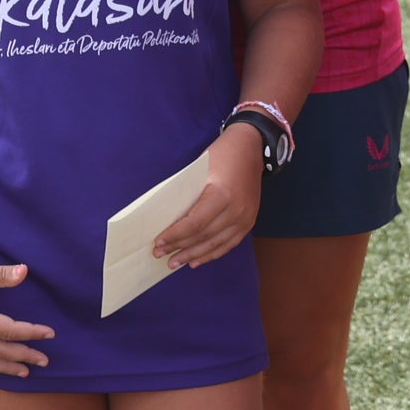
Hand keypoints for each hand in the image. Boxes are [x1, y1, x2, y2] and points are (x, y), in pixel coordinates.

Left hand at [153, 125, 263, 269]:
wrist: (251, 146)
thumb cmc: (221, 154)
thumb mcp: (199, 170)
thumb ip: (187, 195)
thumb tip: (166, 219)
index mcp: (222, 194)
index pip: (195, 223)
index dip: (175, 235)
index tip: (158, 242)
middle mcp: (237, 210)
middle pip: (204, 236)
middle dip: (180, 247)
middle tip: (160, 254)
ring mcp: (246, 217)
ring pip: (216, 244)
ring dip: (194, 255)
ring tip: (175, 263)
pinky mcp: (249, 221)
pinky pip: (229, 244)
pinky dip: (212, 254)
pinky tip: (197, 260)